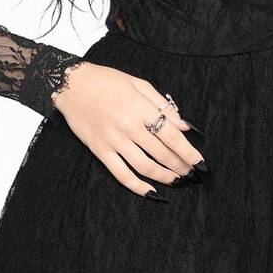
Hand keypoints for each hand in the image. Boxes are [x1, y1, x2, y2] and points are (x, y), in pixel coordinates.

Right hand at [52, 62, 205, 198]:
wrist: (72, 85)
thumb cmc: (107, 81)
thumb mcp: (139, 84)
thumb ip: (162, 105)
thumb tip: (183, 125)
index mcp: (140, 108)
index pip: (171, 136)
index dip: (188, 152)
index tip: (200, 161)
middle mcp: (128, 126)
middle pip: (161, 153)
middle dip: (180, 166)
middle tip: (191, 173)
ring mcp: (113, 140)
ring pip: (144, 166)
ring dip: (164, 176)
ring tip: (177, 181)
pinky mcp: (100, 150)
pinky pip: (121, 173)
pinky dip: (137, 186)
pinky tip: (150, 191)